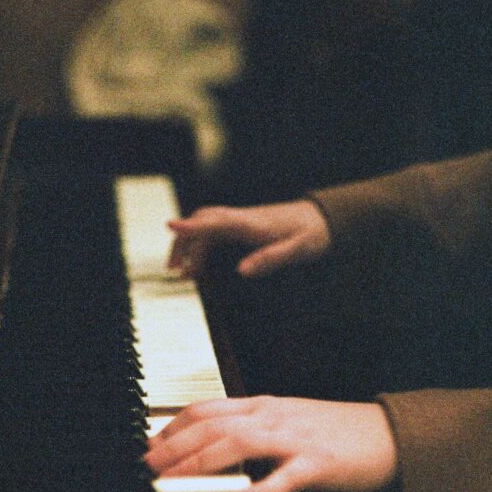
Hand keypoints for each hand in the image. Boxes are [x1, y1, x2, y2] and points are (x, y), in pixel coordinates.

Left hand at [145, 396, 398, 491]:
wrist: (389, 434)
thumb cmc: (338, 431)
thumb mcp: (288, 421)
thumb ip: (253, 428)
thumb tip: (213, 445)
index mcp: (265, 406)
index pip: (208, 409)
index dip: (173, 427)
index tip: (148, 446)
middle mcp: (275, 416)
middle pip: (214, 425)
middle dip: (175, 446)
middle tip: (147, 466)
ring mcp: (296, 438)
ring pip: (239, 443)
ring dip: (201, 461)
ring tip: (174, 478)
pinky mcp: (319, 463)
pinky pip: (285, 476)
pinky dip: (259, 489)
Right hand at [167, 200, 329, 277]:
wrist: (321, 218)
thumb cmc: (311, 233)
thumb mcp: (297, 250)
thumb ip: (270, 259)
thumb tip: (242, 271)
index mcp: (252, 223)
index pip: (215, 221)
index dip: (192, 224)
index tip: (170, 225)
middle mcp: (242, 219)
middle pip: (202, 222)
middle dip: (183, 242)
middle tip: (174, 269)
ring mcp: (240, 221)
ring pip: (205, 228)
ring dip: (190, 247)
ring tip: (183, 273)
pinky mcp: (242, 227)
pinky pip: (214, 234)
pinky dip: (201, 248)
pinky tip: (200, 266)